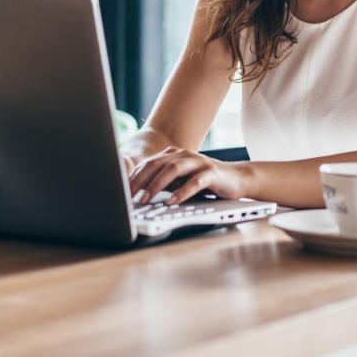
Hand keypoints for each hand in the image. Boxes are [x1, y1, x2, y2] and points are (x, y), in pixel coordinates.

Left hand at [128, 149, 249, 205]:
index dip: (132, 178)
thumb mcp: (178, 182)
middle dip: (140, 181)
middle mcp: (183, 155)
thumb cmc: (203, 182)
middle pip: (156, 165)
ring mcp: (198, 162)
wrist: (236, 179)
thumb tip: (136, 195)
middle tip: (129, 197)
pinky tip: (172, 201)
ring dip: (157, 185)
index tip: (120, 193)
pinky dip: (182, 192)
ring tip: (146, 199)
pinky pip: (195, 182)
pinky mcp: (212, 173)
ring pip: (173, 169)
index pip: (147, 164)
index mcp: (172, 155)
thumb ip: (160, 183)